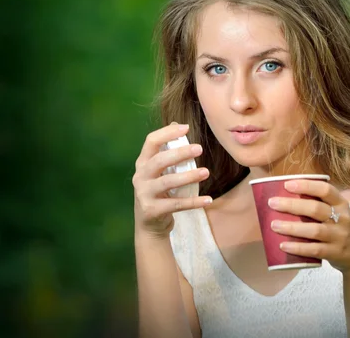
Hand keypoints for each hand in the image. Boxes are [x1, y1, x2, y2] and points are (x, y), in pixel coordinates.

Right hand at [132, 123, 212, 238]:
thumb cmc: (159, 191)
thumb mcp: (160, 171)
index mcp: (143, 162)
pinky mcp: (152, 210)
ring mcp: (144, 194)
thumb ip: (168, 150)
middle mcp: (140, 176)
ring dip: (189, 176)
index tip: (186, 128)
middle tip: (199, 148)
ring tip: (206, 172)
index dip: (167, 133)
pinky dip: (194, 202)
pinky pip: (176, 204)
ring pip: (168, 182)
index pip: (151, 141)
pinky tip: (209, 200)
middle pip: (159, 160)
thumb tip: (179, 124)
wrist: (150, 224)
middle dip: (179, 153)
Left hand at [268, 179, 349, 273]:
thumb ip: (319, 205)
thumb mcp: (338, 213)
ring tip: (274, 225)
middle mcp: (342, 218)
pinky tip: (283, 245)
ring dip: (292, 228)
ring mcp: (340, 236)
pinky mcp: (335, 253)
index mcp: (341, 204)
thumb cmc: (341, 229)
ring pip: (314, 230)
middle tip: (272, 203)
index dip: (307, 186)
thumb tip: (285, 196)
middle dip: (292, 205)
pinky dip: (298, 248)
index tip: (287, 184)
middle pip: (316, 209)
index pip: (326, 190)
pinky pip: (315, 250)